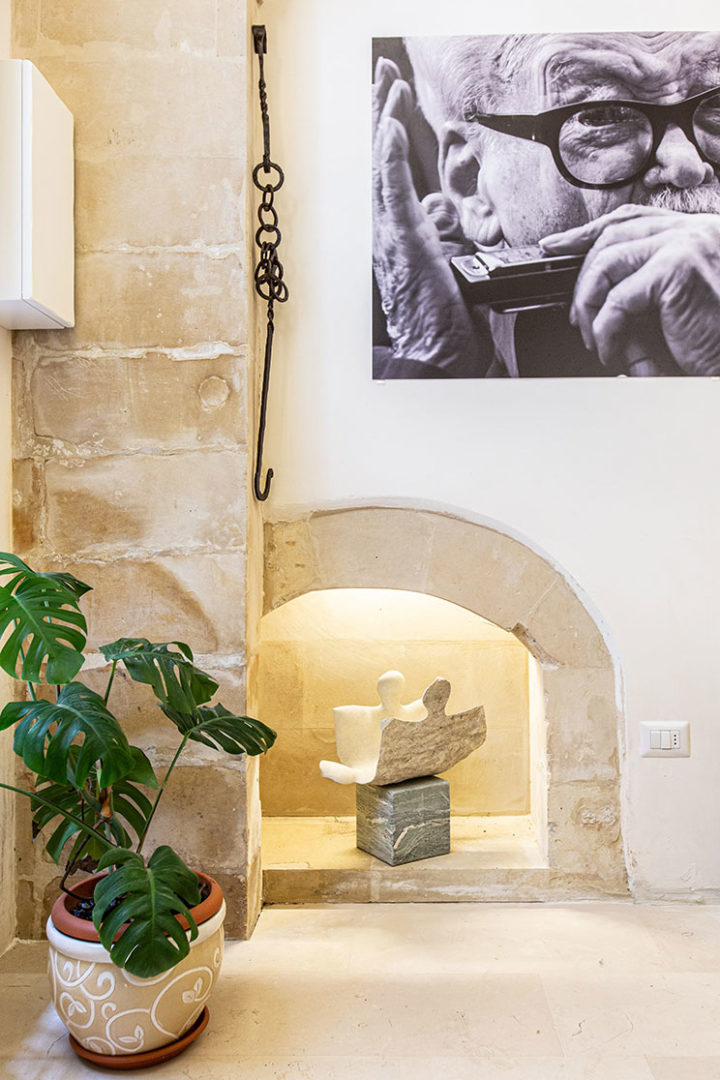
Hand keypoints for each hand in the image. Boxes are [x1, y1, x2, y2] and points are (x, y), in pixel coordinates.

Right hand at [373, 58, 478, 371]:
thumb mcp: (450, 270)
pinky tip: (390, 124)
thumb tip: (444, 217)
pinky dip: (389, 154)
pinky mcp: (405, 242)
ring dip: (383, 120)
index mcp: (399, 239)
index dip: (388, 138)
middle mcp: (387, 234)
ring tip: (387, 83)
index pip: (390, 177)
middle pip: (378, 162)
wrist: (439, 355)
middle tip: (384, 76)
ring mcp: (393, 237)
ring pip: (381, 166)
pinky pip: (393, 189)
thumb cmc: (448, 325)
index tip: (393, 106)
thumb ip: (444, 240)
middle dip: (380, 114)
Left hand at [541, 205, 719, 375]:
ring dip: (589, 307)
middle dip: (581, 278)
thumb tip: (593, 292)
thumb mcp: (676, 308)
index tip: (555, 245)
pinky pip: (617, 299)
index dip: (586, 232)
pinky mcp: (679, 269)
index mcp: (696, 233)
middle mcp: (695, 230)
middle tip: (577, 317)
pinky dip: (605, 332)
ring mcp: (687, 244)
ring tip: (596, 340)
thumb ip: (645, 288)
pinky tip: (612, 352)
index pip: (630, 218)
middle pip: (611, 235)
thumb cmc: (713, 341)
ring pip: (606, 264)